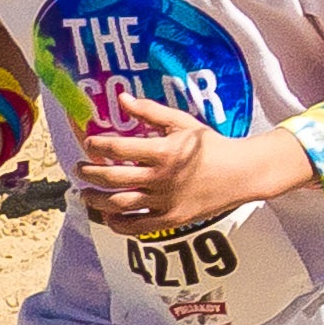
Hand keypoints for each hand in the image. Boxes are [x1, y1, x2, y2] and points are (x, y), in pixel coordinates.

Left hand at [74, 97, 296, 239]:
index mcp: (164, 151)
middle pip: (111, 177)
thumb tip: (121, 98)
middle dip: (88, 172)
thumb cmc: (212, 145)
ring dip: (95, 199)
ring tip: (86, 193)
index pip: (117, 147)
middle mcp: (162, 177)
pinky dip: (118, 223)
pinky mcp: (172, 219)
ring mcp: (166, 201)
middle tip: (80, 168)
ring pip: (118, 204)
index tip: (89, 143)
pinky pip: (137, 226)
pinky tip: (109, 215)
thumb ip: (150, 111)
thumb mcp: (183, 123)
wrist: (243, 173)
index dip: (96, 145)